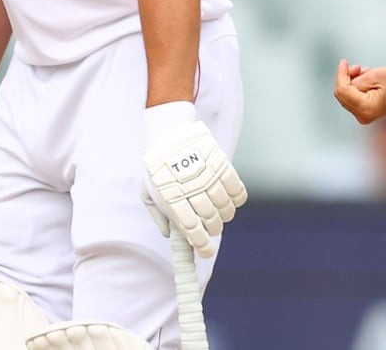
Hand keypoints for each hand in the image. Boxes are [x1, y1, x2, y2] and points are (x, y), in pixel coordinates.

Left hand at [142, 103, 246, 258]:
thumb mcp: (148, 191)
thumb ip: (158, 215)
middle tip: (211, 229)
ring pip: (225, 208)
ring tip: (220, 214)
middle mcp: (193, 190)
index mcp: (173, 198)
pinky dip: (237, 200)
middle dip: (212, 230)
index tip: (207, 252)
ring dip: (225, 216)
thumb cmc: (157, 165)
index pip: (192, 229)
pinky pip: (237, 190)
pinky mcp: (222, 165)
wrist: (170, 132)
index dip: (202, 245)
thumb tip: (170, 235)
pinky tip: (232, 201)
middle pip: (211, 220)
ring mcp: (209, 177)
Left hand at [332, 61, 385, 124]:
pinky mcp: (366, 113)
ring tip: (366, 72)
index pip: (342, 90)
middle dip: (346, 78)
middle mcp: (362, 116)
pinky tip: (367, 79)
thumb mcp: (375, 75)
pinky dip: (356, 87)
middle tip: (359, 67)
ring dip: (352, 82)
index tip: (344, 61)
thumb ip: (356, 79)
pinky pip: (353, 99)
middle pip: (342, 95)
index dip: (341, 74)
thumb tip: (344, 80)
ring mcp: (364, 116)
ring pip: (346, 96)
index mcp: (365, 108)